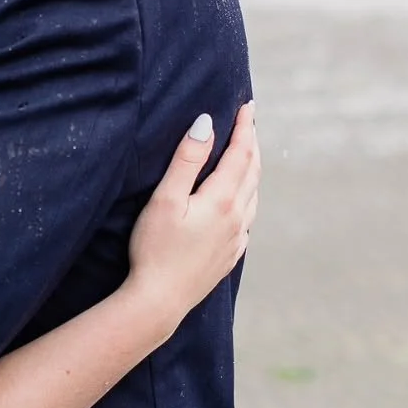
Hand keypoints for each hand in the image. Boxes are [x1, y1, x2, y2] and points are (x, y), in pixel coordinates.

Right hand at [124, 103, 259, 331]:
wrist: (160, 300)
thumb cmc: (154, 248)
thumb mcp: (165, 199)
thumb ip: (187, 160)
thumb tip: (206, 125)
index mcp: (222, 200)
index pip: (241, 154)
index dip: (245, 128)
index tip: (247, 106)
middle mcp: (236, 218)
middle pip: (252, 172)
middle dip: (251, 145)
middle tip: (249, 124)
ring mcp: (236, 239)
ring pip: (253, 196)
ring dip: (253, 170)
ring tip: (248, 155)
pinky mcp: (229, 256)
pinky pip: (248, 219)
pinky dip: (248, 198)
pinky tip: (241, 202)